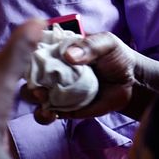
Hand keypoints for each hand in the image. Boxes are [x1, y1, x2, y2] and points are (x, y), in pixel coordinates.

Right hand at [24, 31, 138, 122]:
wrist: (131, 83)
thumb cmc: (116, 57)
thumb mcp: (107, 43)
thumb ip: (89, 46)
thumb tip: (69, 55)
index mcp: (58, 48)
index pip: (35, 46)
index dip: (26, 50)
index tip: (27, 54)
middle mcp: (52, 68)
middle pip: (28, 72)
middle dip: (28, 76)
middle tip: (38, 80)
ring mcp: (56, 88)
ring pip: (33, 93)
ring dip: (33, 96)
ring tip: (43, 96)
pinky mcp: (62, 108)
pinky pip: (46, 113)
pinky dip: (44, 115)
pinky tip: (50, 114)